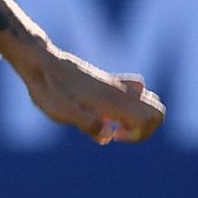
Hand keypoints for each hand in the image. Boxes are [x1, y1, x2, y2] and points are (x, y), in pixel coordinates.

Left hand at [20, 46, 164, 144]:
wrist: (40, 62)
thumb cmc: (48, 88)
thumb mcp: (62, 112)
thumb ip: (87, 124)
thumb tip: (109, 135)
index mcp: (112, 100)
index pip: (151, 118)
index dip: (139, 134)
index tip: (114, 135)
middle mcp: (119, 91)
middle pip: (158, 110)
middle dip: (145, 129)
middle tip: (116, 132)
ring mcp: (115, 85)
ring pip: (148, 101)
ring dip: (136, 118)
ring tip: (108, 122)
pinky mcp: (106, 82)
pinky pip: (132, 93)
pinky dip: (126, 107)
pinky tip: (99, 112)